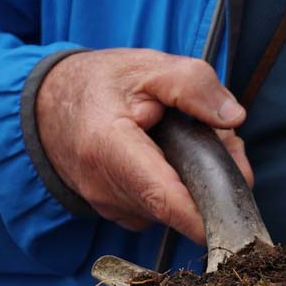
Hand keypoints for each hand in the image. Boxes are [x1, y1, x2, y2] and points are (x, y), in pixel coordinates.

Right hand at [37, 49, 253, 244]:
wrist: (48, 105)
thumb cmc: (100, 84)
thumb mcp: (148, 66)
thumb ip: (193, 85)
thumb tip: (233, 118)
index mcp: (109, 148)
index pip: (164, 199)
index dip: (205, 216)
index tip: (237, 219)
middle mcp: (106, 188)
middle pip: (182, 204)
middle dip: (216, 179)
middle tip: (224, 140)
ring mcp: (110, 207)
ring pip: (177, 209)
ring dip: (198, 182)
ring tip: (191, 141)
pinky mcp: (119, 213)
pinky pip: (163, 211)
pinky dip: (180, 189)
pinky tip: (173, 159)